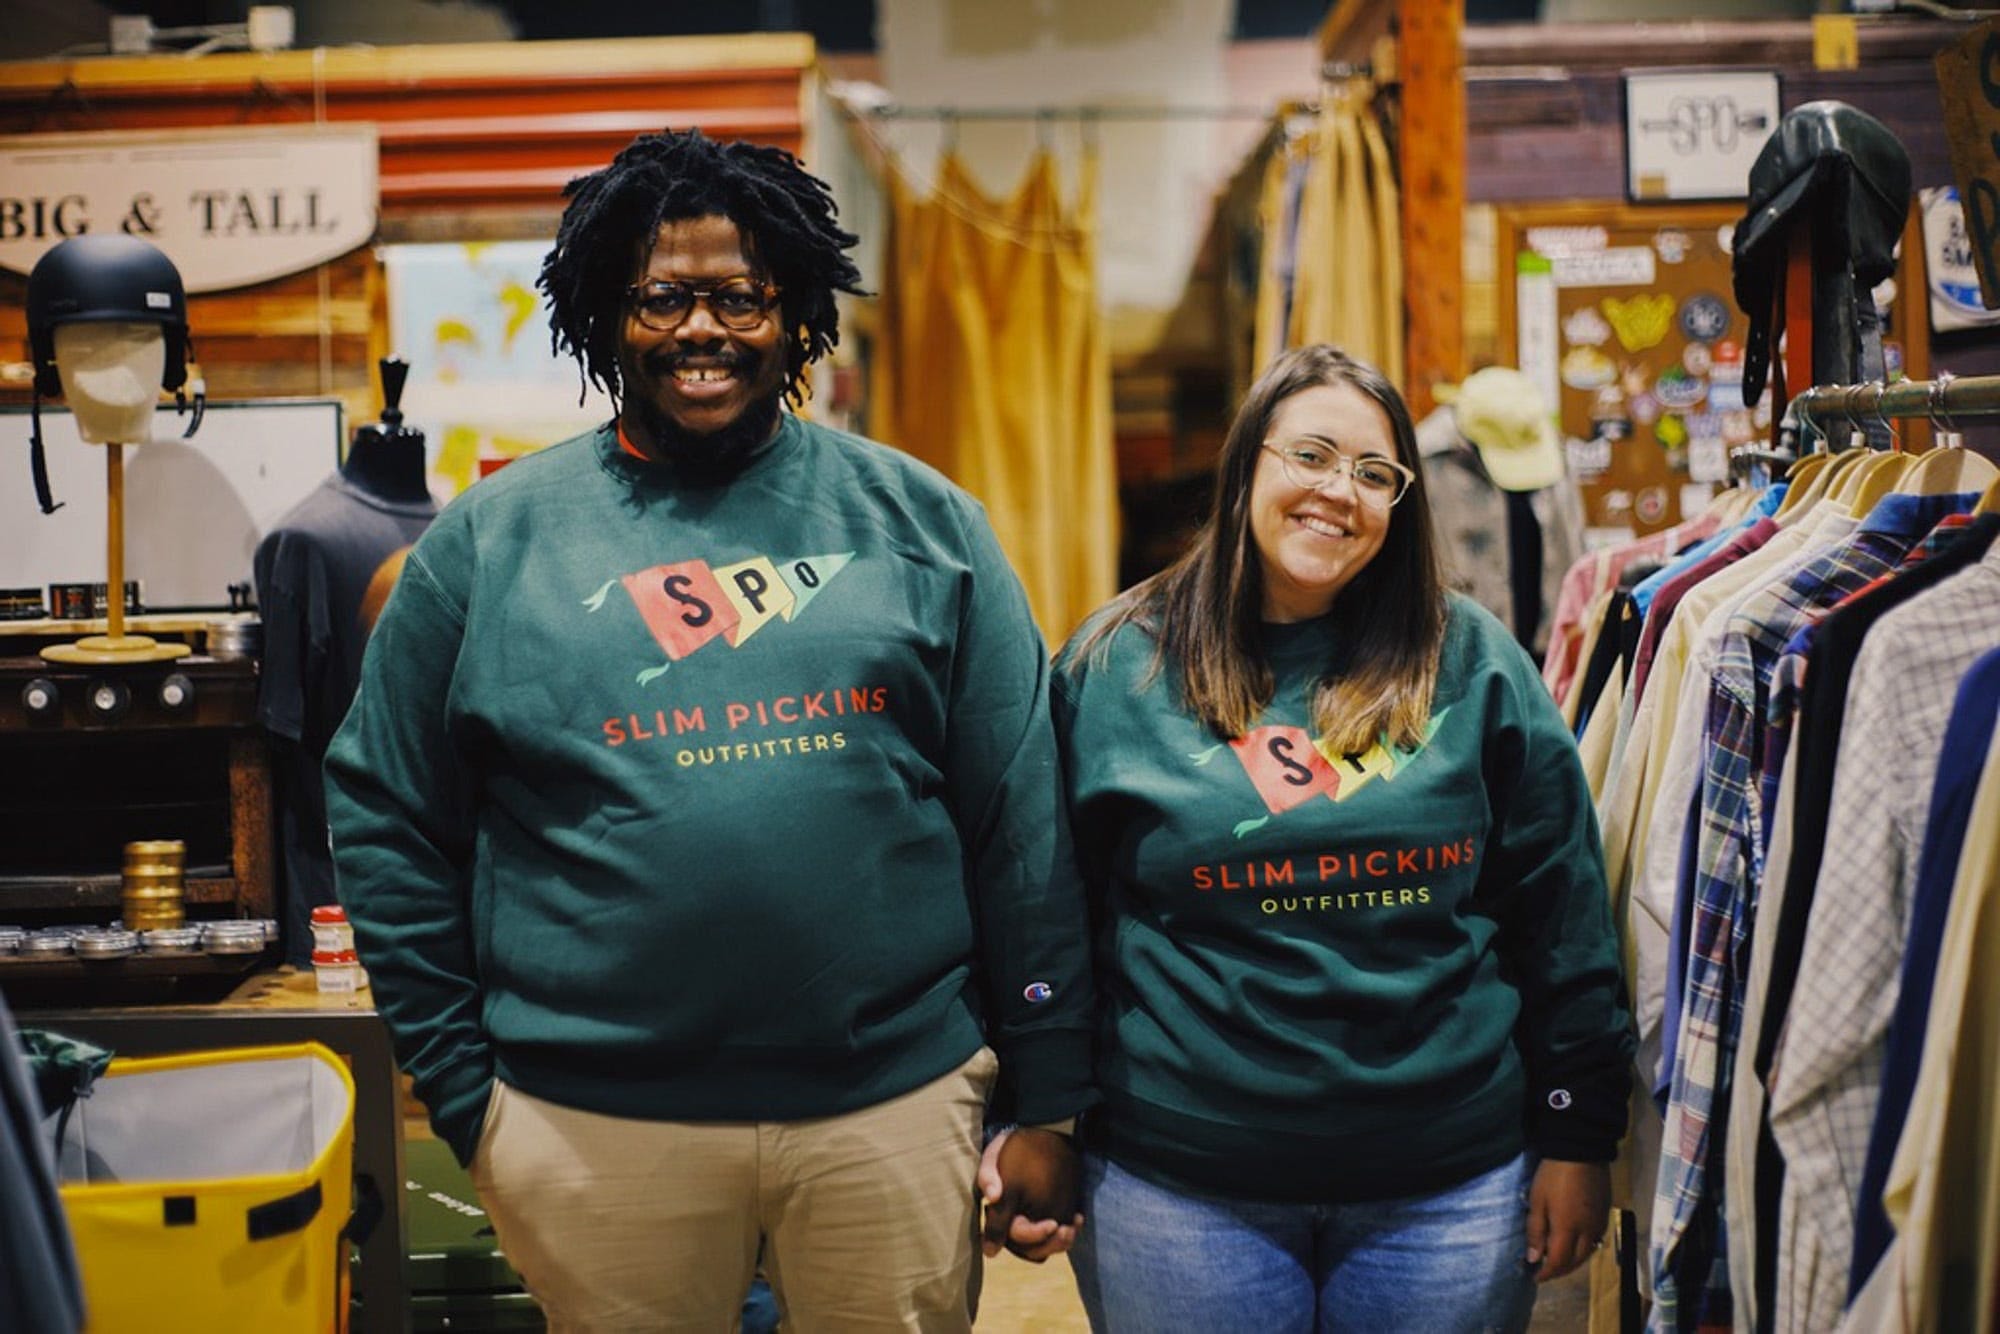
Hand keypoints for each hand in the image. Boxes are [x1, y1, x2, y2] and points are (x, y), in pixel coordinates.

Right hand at [976, 1127, 1083, 1262]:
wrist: (1036, 1131)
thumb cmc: (1013, 1147)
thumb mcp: (996, 1159)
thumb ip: (988, 1178)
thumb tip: (992, 1198)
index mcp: (998, 1213)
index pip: (1014, 1236)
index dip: (1033, 1235)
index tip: (1052, 1224)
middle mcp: (1012, 1221)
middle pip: (1030, 1250)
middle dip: (1049, 1245)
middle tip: (1066, 1232)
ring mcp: (1031, 1219)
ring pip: (1044, 1246)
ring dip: (1059, 1242)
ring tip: (1072, 1228)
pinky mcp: (1047, 1214)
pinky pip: (1055, 1236)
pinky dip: (1066, 1231)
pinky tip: (1076, 1219)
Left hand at [1524, 1158, 1610, 1282]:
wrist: (1581, 1150)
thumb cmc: (1553, 1175)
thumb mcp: (1537, 1201)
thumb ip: (1536, 1231)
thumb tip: (1534, 1258)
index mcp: (1568, 1229)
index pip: (1559, 1262)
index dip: (1547, 1273)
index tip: (1535, 1276)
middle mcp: (1588, 1231)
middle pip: (1576, 1262)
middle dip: (1560, 1270)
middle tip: (1545, 1271)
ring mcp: (1599, 1223)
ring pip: (1588, 1252)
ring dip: (1573, 1261)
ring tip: (1558, 1260)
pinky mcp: (1605, 1213)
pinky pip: (1596, 1239)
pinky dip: (1584, 1248)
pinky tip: (1574, 1243)